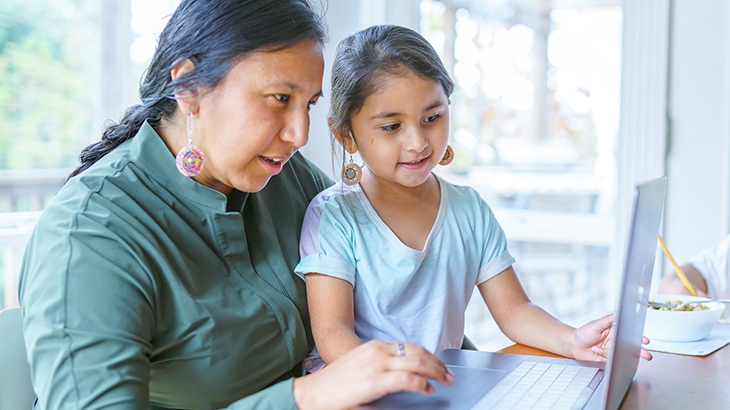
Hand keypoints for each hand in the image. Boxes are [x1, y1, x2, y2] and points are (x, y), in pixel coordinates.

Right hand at [293, 340, 454, 409]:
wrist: (311, 394)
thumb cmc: (332, 386)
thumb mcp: (358, 367)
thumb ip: (378, 367)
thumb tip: (399, 376)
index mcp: (372, 347)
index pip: (408, 346)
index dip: (427, 355)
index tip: (437, 364)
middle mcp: (377, 351)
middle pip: (417, 352)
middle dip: (437, 363)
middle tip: (448, 373)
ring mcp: (376, 365)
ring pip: (417, 362)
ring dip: (435, 371)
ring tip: (445, 380)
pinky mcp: (375, 380)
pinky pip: (407, 379)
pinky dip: (422, 383)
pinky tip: (428, 389)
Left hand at [570, 313, 652, 361]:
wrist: (573, 345)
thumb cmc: (583, 333)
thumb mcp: (596, 324)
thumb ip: (608, 319)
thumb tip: (618, 313)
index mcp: (615, 333)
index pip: (630, 335)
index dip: (638, 338)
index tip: (645, 340)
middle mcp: (615, 343)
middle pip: (630, 348)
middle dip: (639, 352)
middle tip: (646, 355)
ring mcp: (612, 352)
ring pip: (619, 355)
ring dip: (607, 352)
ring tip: (595, 347)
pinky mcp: (607, 360)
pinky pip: (611, 361)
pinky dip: (602, 356)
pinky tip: (595, 351)